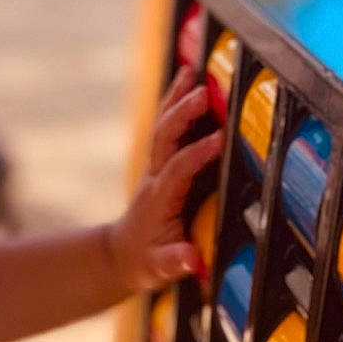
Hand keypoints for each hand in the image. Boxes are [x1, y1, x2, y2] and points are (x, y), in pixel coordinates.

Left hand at [107, 77, 223, 291]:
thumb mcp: (158, 268)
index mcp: (161, 198)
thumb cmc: (144, 261)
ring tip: (192, 72)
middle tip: (205, 93)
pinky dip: (176, 103)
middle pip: (166, 138)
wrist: (122, 255)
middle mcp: (156, 177)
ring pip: (164, 127)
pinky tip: (188, 81)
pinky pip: (168, 128)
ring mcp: (157, 168)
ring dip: (177, 99)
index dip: (197, 153)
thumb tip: (190, 260)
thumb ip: (173, 262)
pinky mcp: (162, 164)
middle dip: (183, 115)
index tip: (221, 139)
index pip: (179, 168)